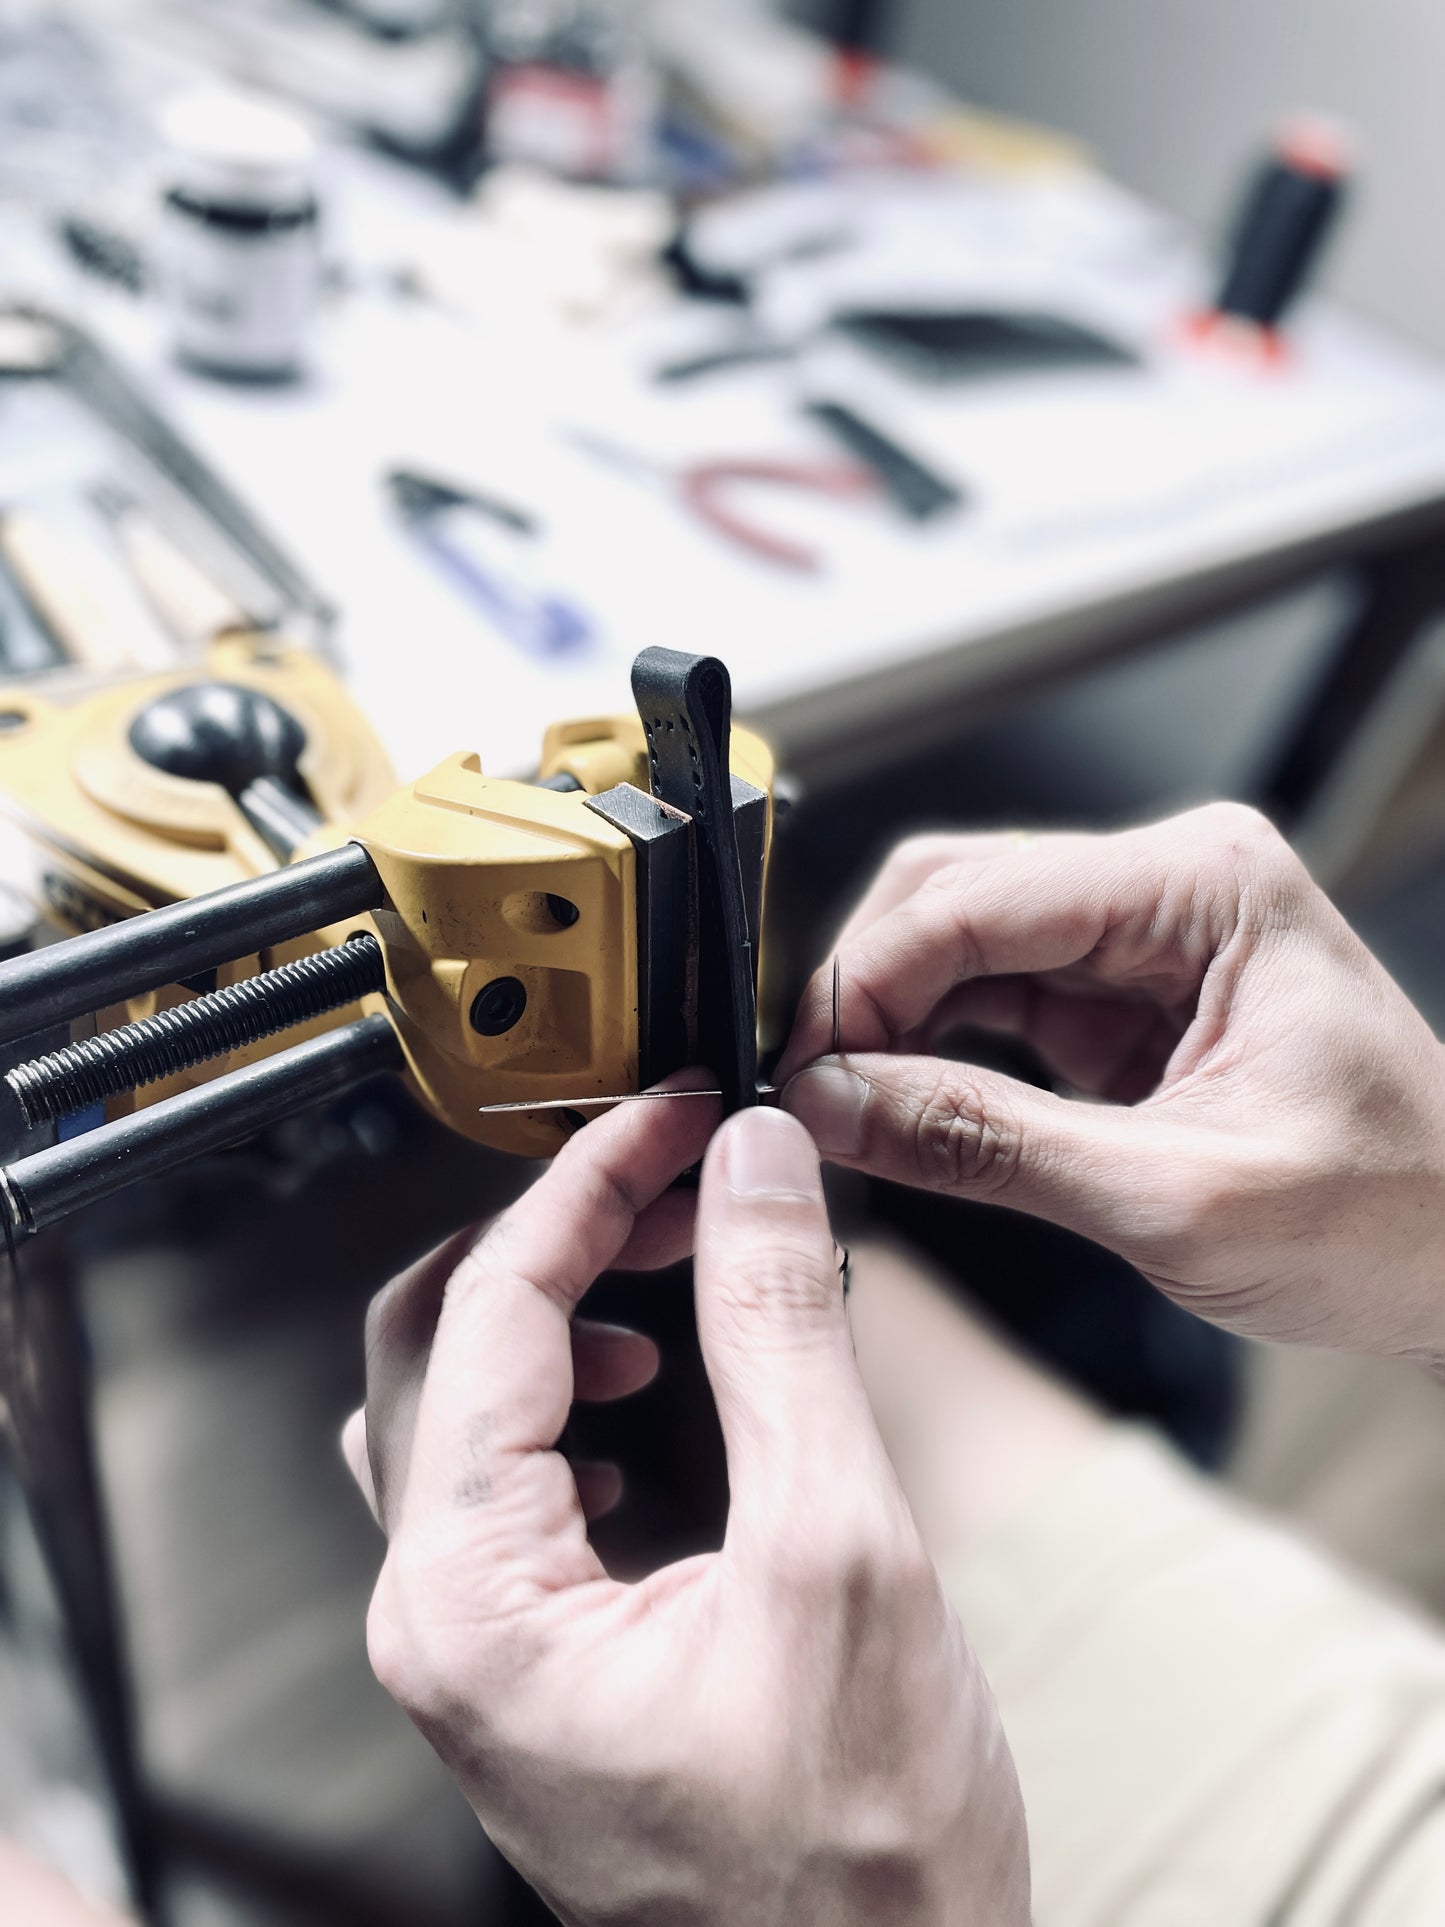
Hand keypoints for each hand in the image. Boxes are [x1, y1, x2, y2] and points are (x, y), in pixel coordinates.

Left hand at [344, 1093, 1027, 1926]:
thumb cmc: (861, 1871)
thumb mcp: (840, 1555)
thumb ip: (780, 1335)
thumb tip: (751, 1169)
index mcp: (469, 1602)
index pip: (491, 1310)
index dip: (587, 1183)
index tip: (675, 1113)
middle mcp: (442, 1624)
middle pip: (446, 1344)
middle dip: (566, 1234)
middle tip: (686, 1174)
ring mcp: (484, 1646)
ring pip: (475, 1404)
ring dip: (571, 1306)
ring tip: (681, 1267)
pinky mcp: (541, 1658)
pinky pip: (516, 1477)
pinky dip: (583, 1392)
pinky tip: (665, 1389)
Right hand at [780, 804, 1444, 1361]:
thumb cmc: (1392, 1219)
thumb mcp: (1170, 1195)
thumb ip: (984, 1142)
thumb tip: (829, 1106)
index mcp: (1205, 885)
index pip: (977, 897)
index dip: (865, 981)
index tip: (795, 1066)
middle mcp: (1169, 888)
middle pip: (953, 898)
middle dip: (866, 992)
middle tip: (803, 1090)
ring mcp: (1144, 943)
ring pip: (960, 949)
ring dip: (891, 1026)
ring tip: (839, 1109)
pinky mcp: (1124, 1005)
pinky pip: (993, 1007)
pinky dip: (932, 1056)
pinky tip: (898, 1108)